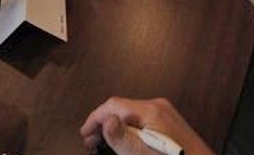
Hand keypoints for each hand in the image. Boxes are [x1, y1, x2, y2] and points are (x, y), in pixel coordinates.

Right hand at [81, 97, 214, 154]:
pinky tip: (124, 143)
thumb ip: (123, 138)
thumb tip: (106, 120)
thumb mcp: (142, 154)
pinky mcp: (168, 123)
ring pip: (131, 115)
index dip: (95, 118)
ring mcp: (164, 114)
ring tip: (103, 145)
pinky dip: (128, 130)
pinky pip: (142, 121)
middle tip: (90, 143)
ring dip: (115, 128)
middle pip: (122, 109)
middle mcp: (158, 106)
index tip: (85, 133)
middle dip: (103, 124)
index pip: (114, 105)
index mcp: (151, 110)